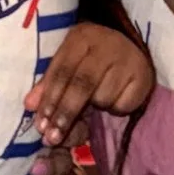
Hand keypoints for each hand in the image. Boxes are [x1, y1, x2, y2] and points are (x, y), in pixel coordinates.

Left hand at [28, 18, 153, 149]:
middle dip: (66, 113)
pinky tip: (113, 99)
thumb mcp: (67, 62)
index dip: (50, 99)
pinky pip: (123, 104)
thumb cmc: (90, 57)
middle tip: (53, 137)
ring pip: (103, 97)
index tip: (40, 125)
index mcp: (81, 37)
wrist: (130, 46)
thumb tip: (29, 105)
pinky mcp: (144, 76)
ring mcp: (128, 59)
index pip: (62, 71)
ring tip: (94, 102)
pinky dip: (114, 109)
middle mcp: (106, 45)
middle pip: (82, 85)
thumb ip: (49, 83)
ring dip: (95, 108)